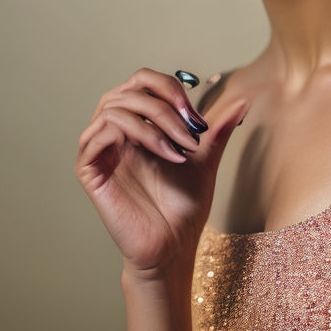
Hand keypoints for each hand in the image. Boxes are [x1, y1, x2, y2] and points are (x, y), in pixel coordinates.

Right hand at [75, 68, 246, 277]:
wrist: (172, 247)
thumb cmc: (182, 207)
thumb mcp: (204, 160)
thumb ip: (216, 131)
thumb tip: (243, 100)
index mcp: (136, 123)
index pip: (141, 82)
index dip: (169, 88)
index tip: (197, 117)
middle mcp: (113, 130)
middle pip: (127, 89)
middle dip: (164, 104)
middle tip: (191, 131)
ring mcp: (98, 148)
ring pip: (114, 108)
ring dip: (154, 122)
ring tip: (180, 149)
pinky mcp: (87, 167)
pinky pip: (98, 134)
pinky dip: (135, 136)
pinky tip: (164, 156)